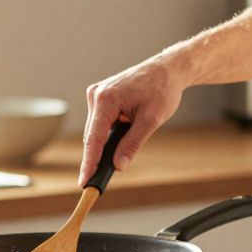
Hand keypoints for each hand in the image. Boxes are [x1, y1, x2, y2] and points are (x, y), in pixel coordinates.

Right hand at [79, 54, 187, 186]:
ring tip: (123, 145)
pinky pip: (101, 121)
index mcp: (106, 99)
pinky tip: (123, 131)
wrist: (167, 69)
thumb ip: (132, 144)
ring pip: (96, 130)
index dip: (89, 163)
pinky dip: (109, 132)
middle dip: (98, 156)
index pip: (94, 139)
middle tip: (101, 179)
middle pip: (93, 136)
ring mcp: (97, 94)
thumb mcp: (151, 120)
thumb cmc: (162, 90)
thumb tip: (118, 165)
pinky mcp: (101, 96)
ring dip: (106, 142)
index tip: (84, 182)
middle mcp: (96, 95)